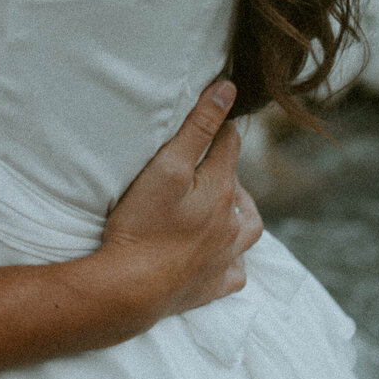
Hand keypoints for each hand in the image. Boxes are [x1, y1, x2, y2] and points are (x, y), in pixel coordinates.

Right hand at [94, 81, 262, 330]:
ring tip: (227, 203)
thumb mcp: (167, 166)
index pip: (229, 145)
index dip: (219, 127)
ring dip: (241, 211)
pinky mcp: (211, 286)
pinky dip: (233, 259)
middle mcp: (231, 223)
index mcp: (221, 190)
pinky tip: (223, 255)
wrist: (131, 288)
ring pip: (248, 229)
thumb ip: (198, 127)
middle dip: (225, 169)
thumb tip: (227, 90)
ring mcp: (224, 258)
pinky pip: (235, 272)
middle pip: (237, 186)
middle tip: (202, 159)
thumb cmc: (143, 224)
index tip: (211, 115)